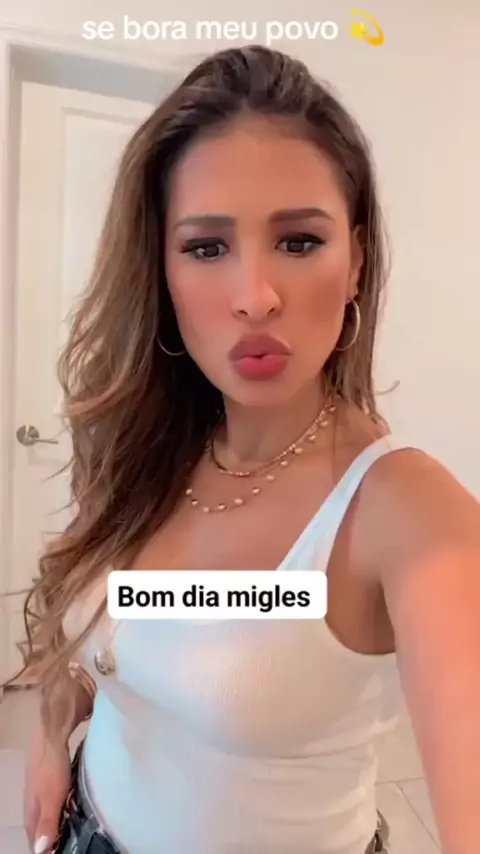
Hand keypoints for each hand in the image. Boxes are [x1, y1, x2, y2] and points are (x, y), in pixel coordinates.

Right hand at [24, 729, 71, 852]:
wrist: (52, 733)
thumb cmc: (51, 767)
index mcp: (31, 812)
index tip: (65, 851)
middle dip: (55, 838)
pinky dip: (67, 807)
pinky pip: (60, 800)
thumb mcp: (51, 797)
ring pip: (52, 813)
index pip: (35, 840)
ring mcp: (43, 790)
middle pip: (42, 828)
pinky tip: (79, 806)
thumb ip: (47, 823)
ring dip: (62, 823)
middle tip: (75, 843)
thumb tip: (41, 851)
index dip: (47, 850)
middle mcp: (34, 803)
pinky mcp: (53, 779)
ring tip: (79, 828)